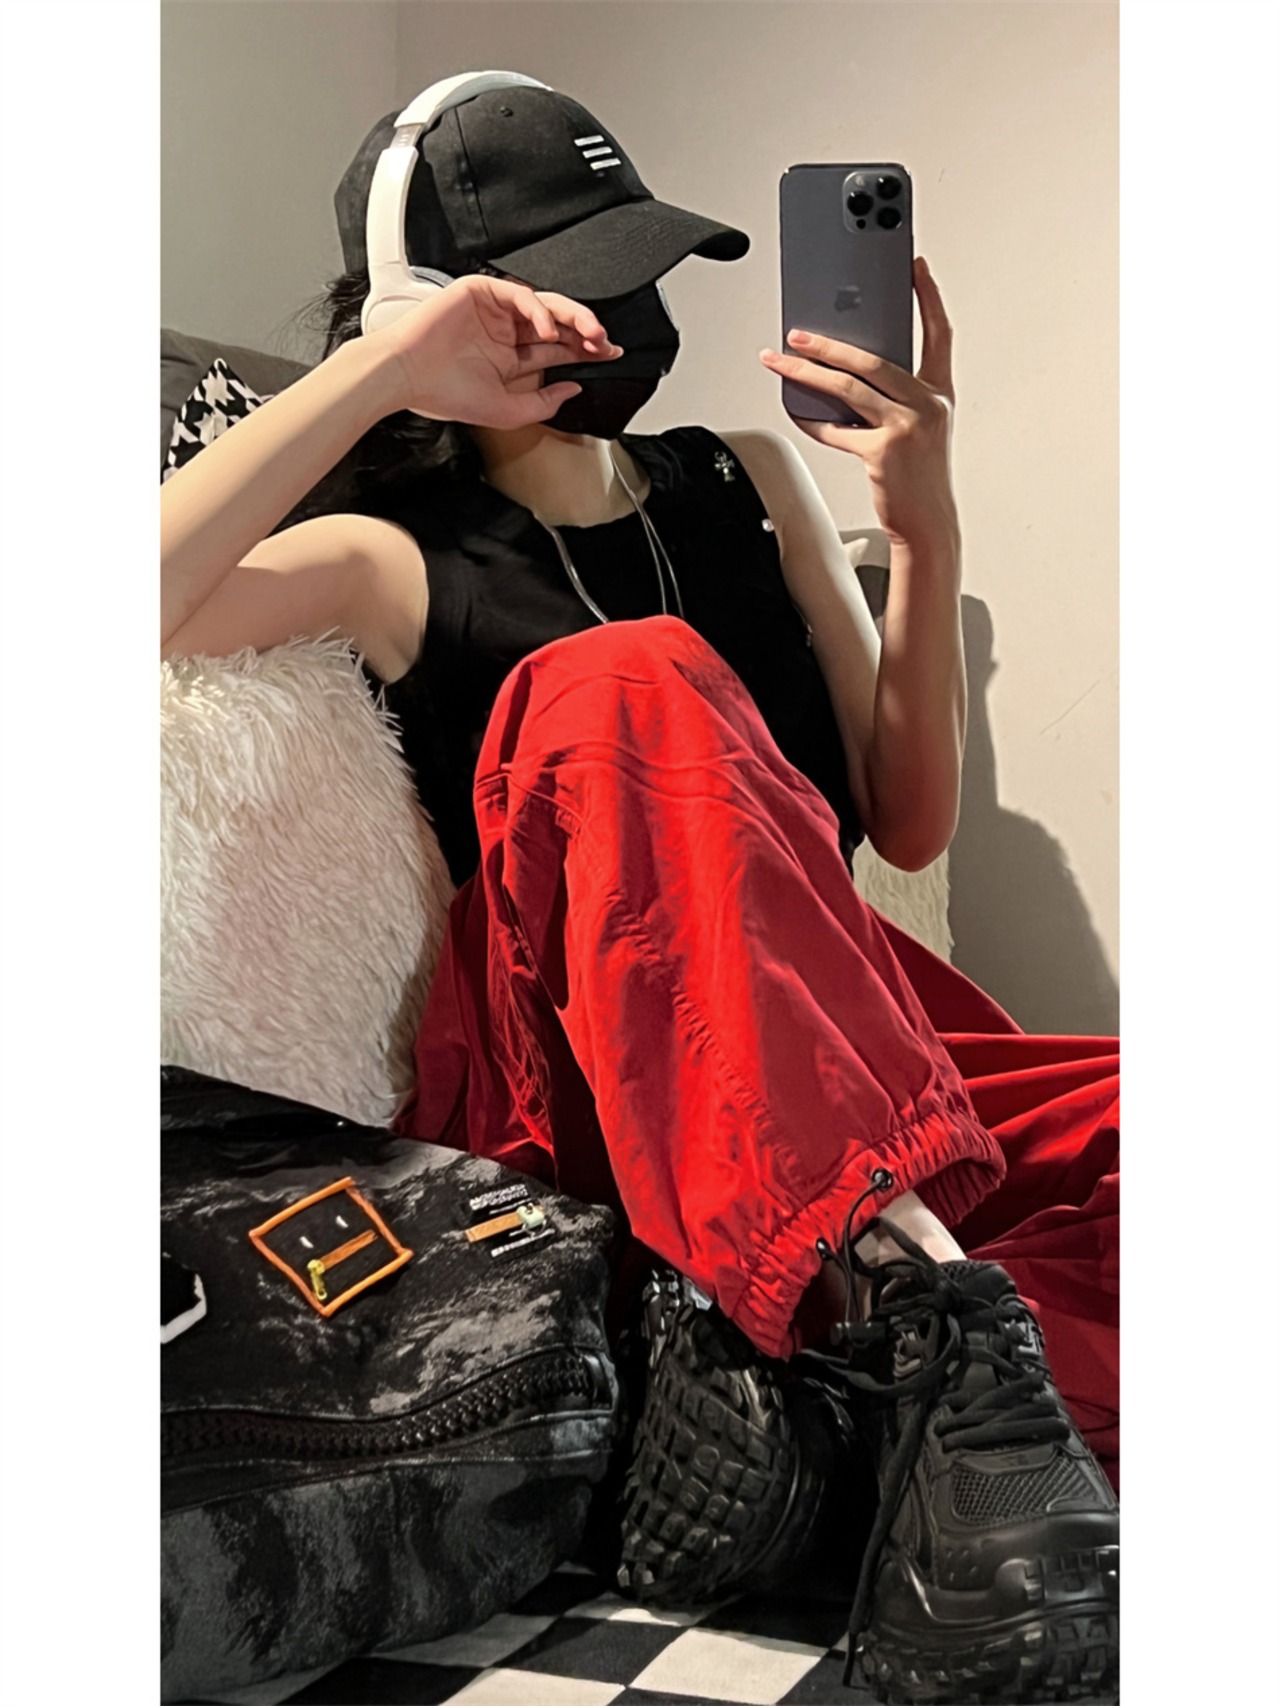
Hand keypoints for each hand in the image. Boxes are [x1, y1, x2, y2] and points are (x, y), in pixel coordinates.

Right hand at [376, 273, 622, 429]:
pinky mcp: (480, 292)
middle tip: (605, 343)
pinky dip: (537, 310)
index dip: (587, 350)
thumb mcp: (508, 410)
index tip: (610, 354)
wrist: (407, 377)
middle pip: (558, 324)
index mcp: (512, 356)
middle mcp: (506, 331)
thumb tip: (574, 390)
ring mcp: (495, 310)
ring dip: (572, 317)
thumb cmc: (445, 394)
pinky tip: (547, 329)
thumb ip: (544, 403)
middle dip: (586, 332)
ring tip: (591, 334)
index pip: (558, 349)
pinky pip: (519, 294)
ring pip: (546, 305)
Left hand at [759, 257, 956, 550]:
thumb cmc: (918, 476)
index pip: (938, 334)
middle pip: (873, 359)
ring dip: (808, 371)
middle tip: (799, 331)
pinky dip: (813, 420)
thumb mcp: (918, 429)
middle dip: (831, 341)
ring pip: (848, 388)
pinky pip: (838, 430)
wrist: (928, 524)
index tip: (913, 267)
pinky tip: (796, 409)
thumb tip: (842, 373)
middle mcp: (927, 405)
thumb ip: (892, 398)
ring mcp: (906, 428)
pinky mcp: (883, 453)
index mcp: (940, 394)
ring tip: (780, 359)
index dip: (928, 298)